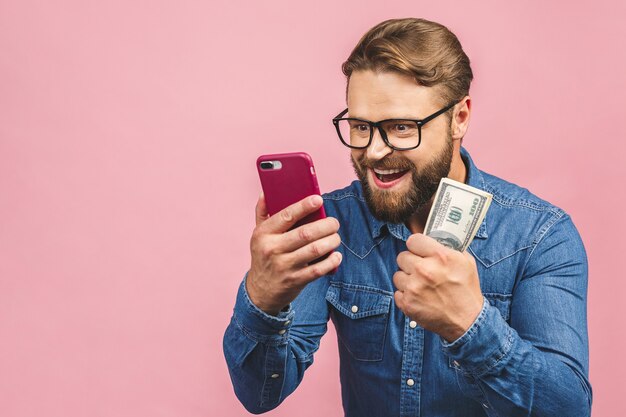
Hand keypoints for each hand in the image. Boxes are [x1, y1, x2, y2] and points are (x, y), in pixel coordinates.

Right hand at [246, 193, 342, 314]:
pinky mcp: (295, 281)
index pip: (286, 216)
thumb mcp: (258, 235)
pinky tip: (336, 255)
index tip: (319, 199)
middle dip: (326, 225)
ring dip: (331, 242)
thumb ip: (263, 213)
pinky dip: (331, 261)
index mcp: (263, 234)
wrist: (260, 291)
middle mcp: (272, 249)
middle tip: (334, 223)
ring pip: (315, 250)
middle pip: (306, 233)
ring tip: (336, 237)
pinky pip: (318, 270)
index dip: (304, 206)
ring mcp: (284, 266)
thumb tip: (266, 192)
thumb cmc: (264, 256)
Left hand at [393, 233, 483, 341]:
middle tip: (421, 270)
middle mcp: (424, 270)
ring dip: (407, 279)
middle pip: (402, 256)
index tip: (419, 251)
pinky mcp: (407, 303)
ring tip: (421, 285)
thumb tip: (435, 239)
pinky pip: (397, 292)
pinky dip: (406, 295)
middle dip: (411, 262)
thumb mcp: (466, 262)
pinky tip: (419, 297)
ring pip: (398, 274)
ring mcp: (414, 288)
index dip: (417, 246)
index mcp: (440, 257)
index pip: (413, 240)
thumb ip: (449, 248)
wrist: (468, 321)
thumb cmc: (467, 291)